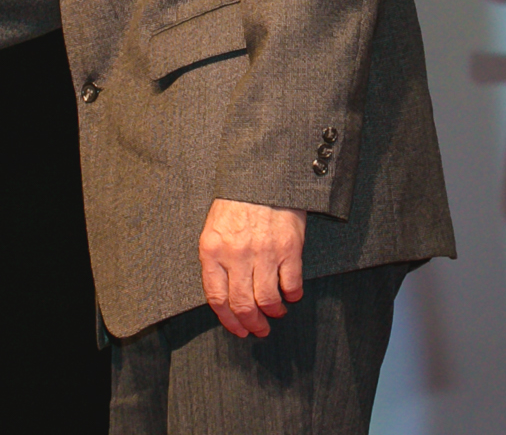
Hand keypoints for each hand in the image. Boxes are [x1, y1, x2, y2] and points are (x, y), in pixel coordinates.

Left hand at [198, 198, 306, 337]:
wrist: (264, 176)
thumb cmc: (238, 203)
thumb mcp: (215, 229)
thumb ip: (216, 261)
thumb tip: (225, 296)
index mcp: (213, 250)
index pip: (217, 298)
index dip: (229, 320)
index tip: (238, 329)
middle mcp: (236, 255)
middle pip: (243, 304)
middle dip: (252, 324)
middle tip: (258, 330)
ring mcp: (264, 252)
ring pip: (267, 300)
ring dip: (273, 313)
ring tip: (276, 313)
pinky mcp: (289, 248)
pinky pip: (291, 284)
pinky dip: (292, 295)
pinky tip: (291, 294)